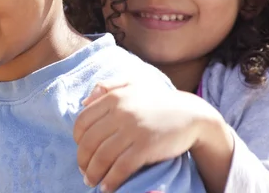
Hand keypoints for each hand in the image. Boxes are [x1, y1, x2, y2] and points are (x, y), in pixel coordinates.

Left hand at [73, 81, 222, 192]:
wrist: (191, 114)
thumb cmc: (159, 101)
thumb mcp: (133, 85)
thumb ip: (108, 87)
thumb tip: (84, 102)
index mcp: (114, 97)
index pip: (82, 121)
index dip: (77, 139)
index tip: (82, 150)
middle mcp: (120, 112)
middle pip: (89, 141)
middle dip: (83, 161)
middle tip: (84, 171)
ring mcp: (133, 129)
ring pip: (102, 157)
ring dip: (93, 173)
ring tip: (92, 182)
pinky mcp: (145, 147)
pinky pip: (120, 168)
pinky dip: (111, 181)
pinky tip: (108, 188)